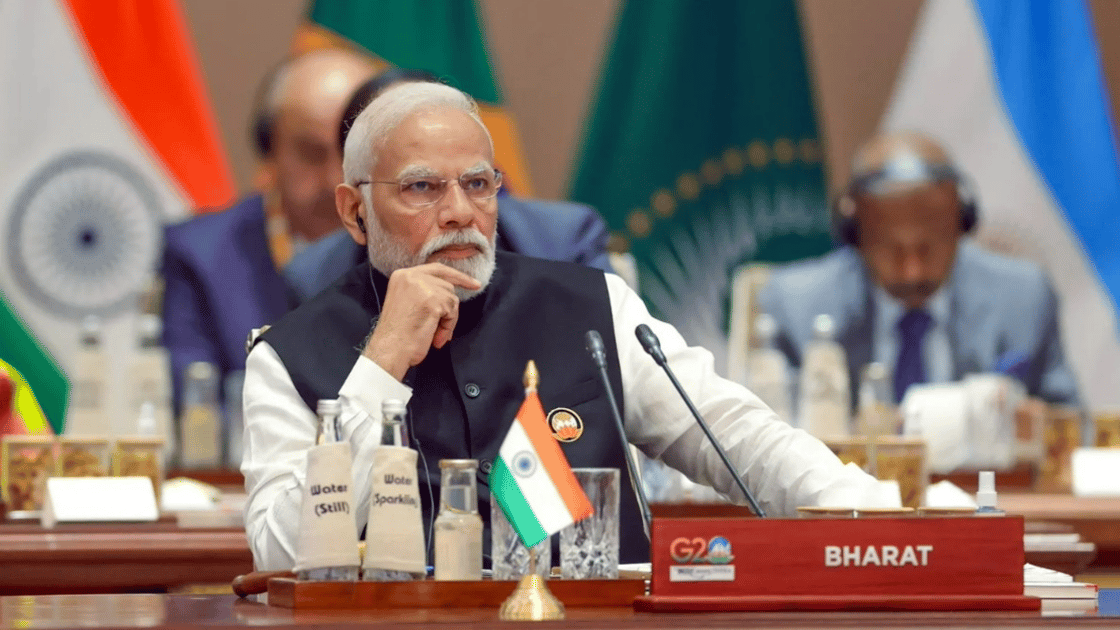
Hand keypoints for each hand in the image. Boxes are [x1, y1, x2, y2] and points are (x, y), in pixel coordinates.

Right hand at [362, 263, 481, 380]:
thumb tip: (450, 294)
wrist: (390, 350)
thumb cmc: (398, 334)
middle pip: (447, 284)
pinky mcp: (433, 300)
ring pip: (451, 298)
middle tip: (447, 325)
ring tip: (434, 334)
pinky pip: (452, 311)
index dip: (457, 276)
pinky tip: (436, 337)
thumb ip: (424, 291)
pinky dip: (448, 326)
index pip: (437, 269)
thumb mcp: (407, 302)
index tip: (473, 284)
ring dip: (447, 319)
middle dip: (450, 306)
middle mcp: (411, 275)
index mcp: (402, 275)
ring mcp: (422, 286)